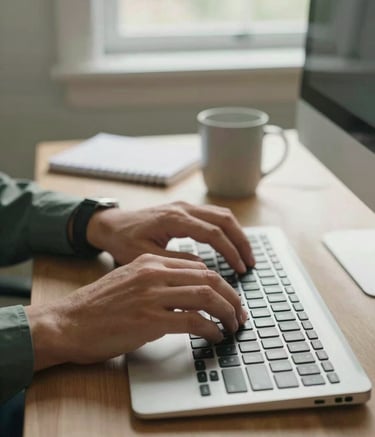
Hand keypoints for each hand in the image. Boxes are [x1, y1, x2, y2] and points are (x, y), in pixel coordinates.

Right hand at [26, 254, 246, 370]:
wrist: (68, 322)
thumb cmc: (98, 306)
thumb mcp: (130, 281)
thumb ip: (158, 282)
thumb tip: (188, 294)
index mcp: (150, 262)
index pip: (199, 267)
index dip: (221, 283)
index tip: (229, 298)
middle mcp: (154, 273)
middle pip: (208, 278)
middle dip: (231, 297)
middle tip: (240, 313)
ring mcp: (152, 295)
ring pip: (206, 296)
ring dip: (226, 312)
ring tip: (233, 325)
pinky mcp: (149, 320)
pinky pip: (193, 321)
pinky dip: (210, 329)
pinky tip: (214, 336)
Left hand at [86, 201, 254, 272]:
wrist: (111, 225)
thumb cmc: (124, 241)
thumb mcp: (146, 257)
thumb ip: (175, 262)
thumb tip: (203, 269)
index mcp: (174, 219)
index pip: (213, 233)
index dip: (230, 252)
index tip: (240, 269)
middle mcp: (183, 208)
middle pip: (224, 219)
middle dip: (241, 241)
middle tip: (250, 263)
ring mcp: (184, 206)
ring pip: (221, 214)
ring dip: (237, 234)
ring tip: (245, 255)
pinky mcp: (184, 209)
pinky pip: (213, 215)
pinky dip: (227, 229)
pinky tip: (230, 244)